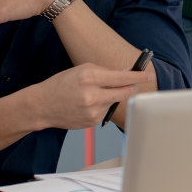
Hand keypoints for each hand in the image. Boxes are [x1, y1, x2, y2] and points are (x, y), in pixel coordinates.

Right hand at [24, 63, 153, 129]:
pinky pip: (106, 111)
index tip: (148, 74)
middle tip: (138, 83)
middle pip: (124, 92)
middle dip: (133, 87)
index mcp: (90, 77)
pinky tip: (89, 103)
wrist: (43, 105)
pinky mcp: (92, 121)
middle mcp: (92, 95)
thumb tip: (127, 74)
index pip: (122, 77)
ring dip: (113, 96)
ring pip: (115, 102)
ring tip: (97, 92)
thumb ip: (105, 72)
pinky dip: (103, 106)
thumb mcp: (83, 70)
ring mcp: (92, 110)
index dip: (138, 76)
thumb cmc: (62, 84)